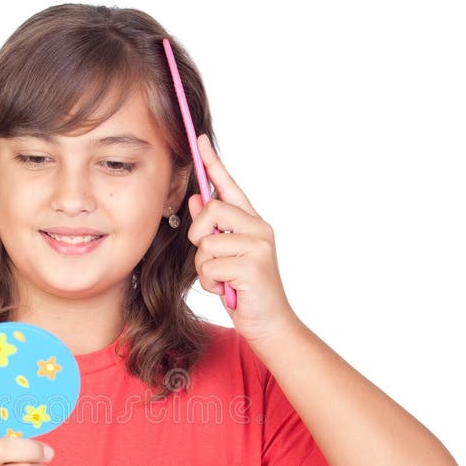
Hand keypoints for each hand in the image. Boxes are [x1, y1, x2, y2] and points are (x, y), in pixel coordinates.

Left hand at [187, 134, 297, 345]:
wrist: (269, 324)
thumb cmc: (245, 292)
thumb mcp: (225, 257)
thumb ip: (214, 230)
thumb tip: (197, 199)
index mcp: (252, 223)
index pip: (229, 187)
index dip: (213, 164)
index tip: (199, 140)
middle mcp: (259, 228)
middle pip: (211, 210)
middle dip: (198, 236)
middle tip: (210, 259)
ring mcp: (258, 246)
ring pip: (205, 243)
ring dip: (204, 268)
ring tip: (223, 281)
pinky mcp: (252, 266)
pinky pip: (209, 266)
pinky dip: (210, 283)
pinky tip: (227, 291)